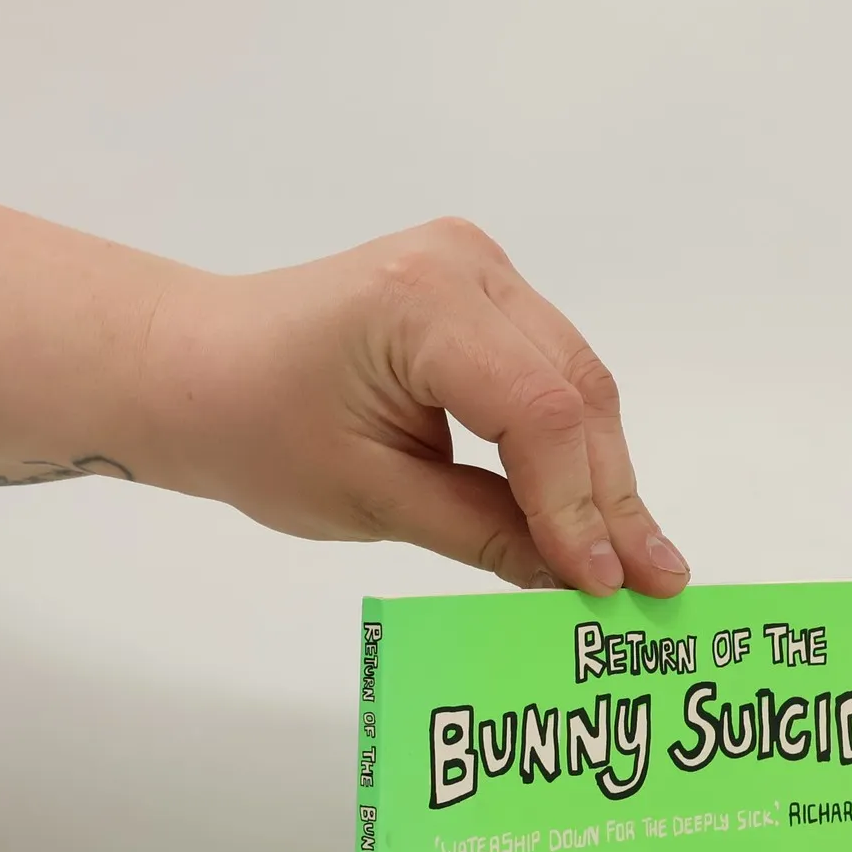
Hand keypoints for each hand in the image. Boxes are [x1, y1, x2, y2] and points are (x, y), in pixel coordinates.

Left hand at [143, 219, 688, 594]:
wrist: (197, 368)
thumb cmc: (254, 428)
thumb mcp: (368, 498)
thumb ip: (484, 533)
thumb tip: (576, 583)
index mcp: (420, 302)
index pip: (536, 412)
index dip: (579, 506)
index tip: (606, 586)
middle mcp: (464, 264)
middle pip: (574, 390)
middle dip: (611, 495)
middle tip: (654, 580)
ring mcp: (480, 267)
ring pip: (577, 381)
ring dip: (602, 472)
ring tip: (635, 557)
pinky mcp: (485, 289)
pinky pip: (552, 370)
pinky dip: (571, 443)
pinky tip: (593, 507)